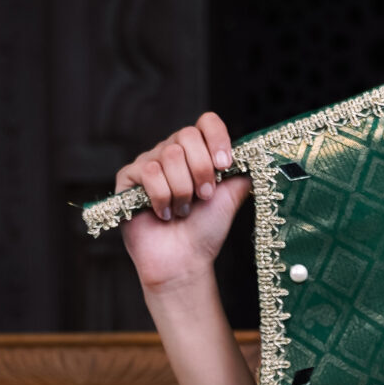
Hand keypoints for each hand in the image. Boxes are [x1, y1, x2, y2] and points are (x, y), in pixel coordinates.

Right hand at [114, 113, 249, 296]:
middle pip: (187, 136)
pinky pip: (149, 172)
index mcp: (197, 153)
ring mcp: (150, 162)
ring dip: (182, 191)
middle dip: (201, 171)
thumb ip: (240, 173)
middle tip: (204, 197)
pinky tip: (163, 214)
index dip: (217, 138)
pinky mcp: (129, 177)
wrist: (184, 262)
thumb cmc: (205, 232)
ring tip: (182, 211)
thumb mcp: (230, 199)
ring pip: (169, 156)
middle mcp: (172, 152)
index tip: (224, 165)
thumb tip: (254, 153)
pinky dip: (162, 198)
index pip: (206, 122)